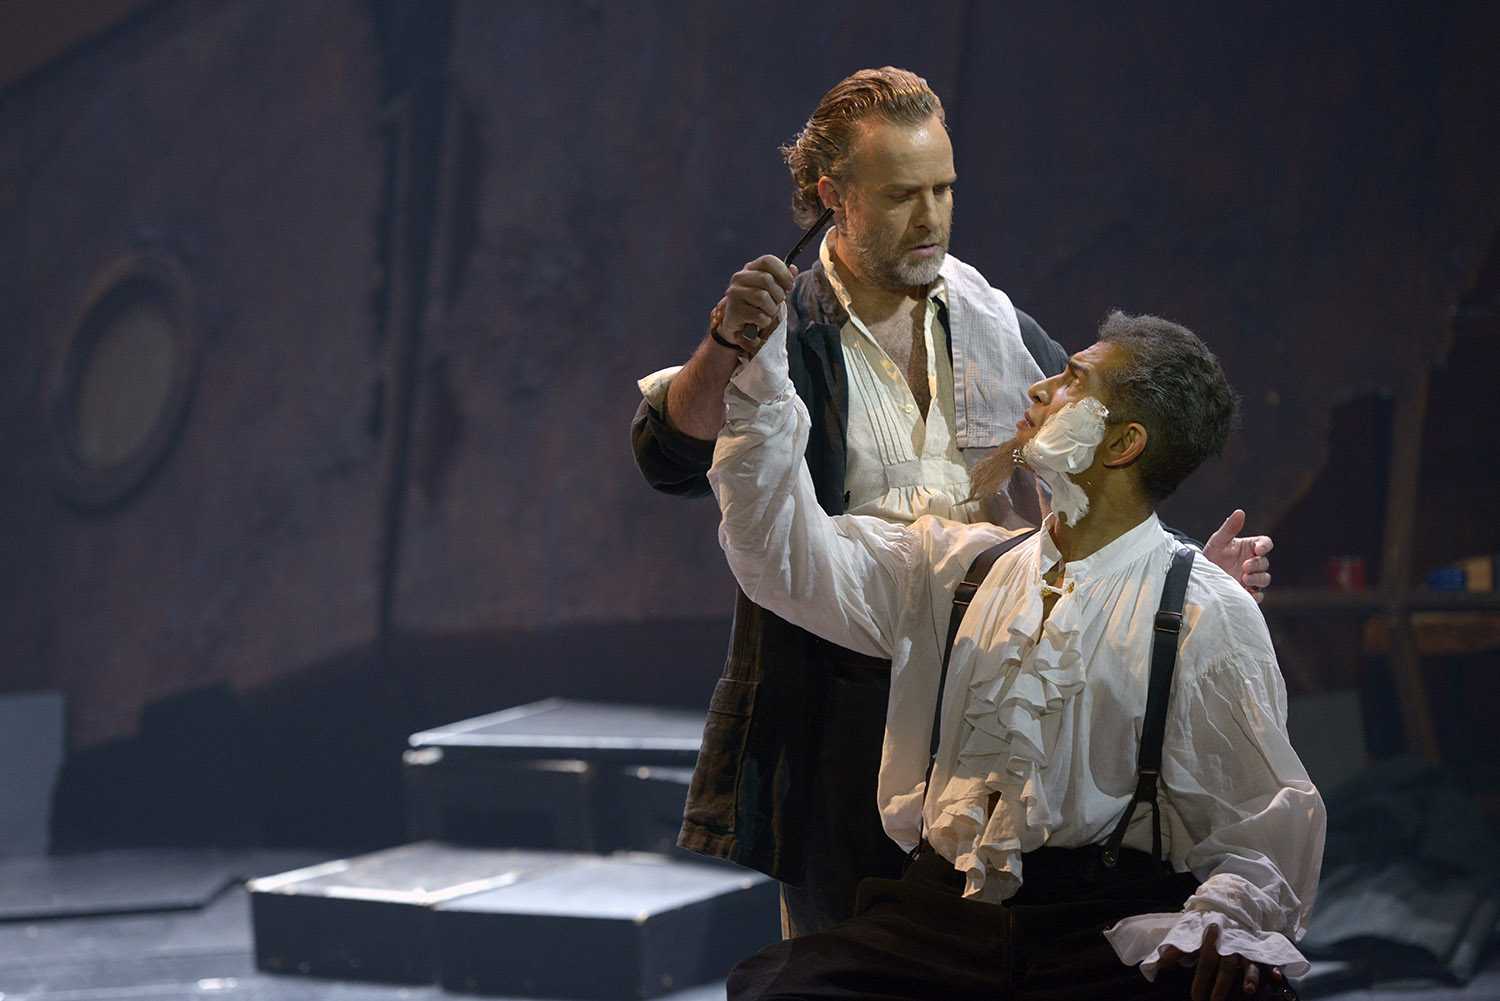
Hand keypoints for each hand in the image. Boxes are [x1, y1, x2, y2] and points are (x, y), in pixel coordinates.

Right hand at [713, 255, 796, 353]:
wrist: (739, 324)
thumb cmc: (758, 304)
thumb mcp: (772, 290)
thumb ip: (782, 279)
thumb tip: (793, 269)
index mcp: (750, 269)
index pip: (768, 261)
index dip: (783, 273)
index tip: (789, 286)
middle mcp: (739, 278)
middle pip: (766, 279)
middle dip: (778, 294)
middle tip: (777, 303)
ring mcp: (734, 294)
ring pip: (762, 297)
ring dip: (772, 309)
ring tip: (767, 313)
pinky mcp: (733, 311)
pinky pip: (759, 315)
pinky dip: (765, 321)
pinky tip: (759, 322)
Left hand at [1158, 923, 1293, 999]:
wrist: (1229, 902)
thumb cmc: (1206, 925)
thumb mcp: (1189, 933)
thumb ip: (1176, 949)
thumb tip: (1156, 966)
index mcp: (1212, 941)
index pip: (1205, 962)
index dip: (1201, 980)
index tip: (1196, 999)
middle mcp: (1230, 945)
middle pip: (1226, 966)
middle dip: (1221, 987)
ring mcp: (1248, 948)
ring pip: (1250, 963)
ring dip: (1250, 976)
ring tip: (1249, 990)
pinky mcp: (1261, 951)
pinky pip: (1270, 960)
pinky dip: (1275, 968)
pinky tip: (1278, 978)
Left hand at [1204, 509, 1272, 602]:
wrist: (1201, 574)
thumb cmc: (1212, 554)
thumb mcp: (1218, 540)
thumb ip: (1229, 528)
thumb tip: (1240, 512)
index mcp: (1250, 547)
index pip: (1265, 543)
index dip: (1264, 546)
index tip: (1257, 549)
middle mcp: (1253, 562)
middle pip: (1265, 563)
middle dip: (1257, 564)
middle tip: (1245, 566)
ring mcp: (1251, 578)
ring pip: (1265, 579)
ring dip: (1258, 579)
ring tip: (1244, 579)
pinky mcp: (1247, 592)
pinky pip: (1258, 595)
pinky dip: (1256, 595)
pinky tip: (1249, 593)